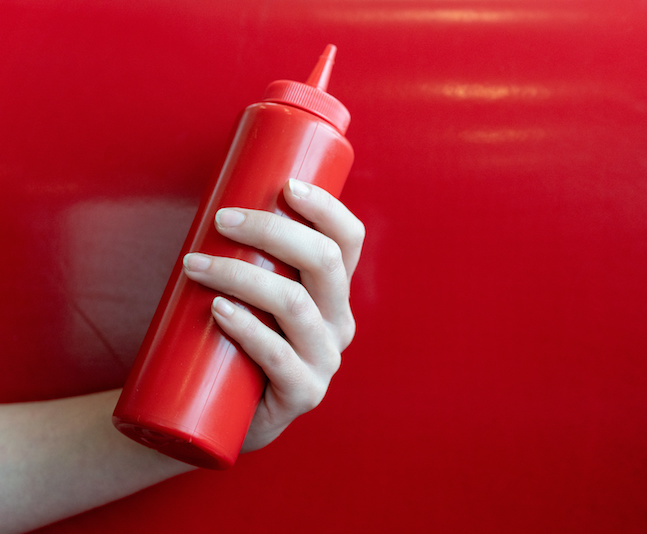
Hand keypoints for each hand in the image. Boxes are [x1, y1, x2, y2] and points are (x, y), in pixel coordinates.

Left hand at [181, 179, 364, 451]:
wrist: (220, 416)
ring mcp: (325, 361)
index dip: (326, 208)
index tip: (285, 186)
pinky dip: (247, 328)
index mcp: (335, 292)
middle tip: (222, 220)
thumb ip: (246, 257)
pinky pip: (278, 357)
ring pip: (295, 304)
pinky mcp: (302, 394)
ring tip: (196, 265)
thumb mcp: (251, 294)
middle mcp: (339, 323)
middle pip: (324, 263)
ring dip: (242, 276)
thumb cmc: (232, 340)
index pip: (349, 241)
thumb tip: (213, 197)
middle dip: (273, 231)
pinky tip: (218, 311)